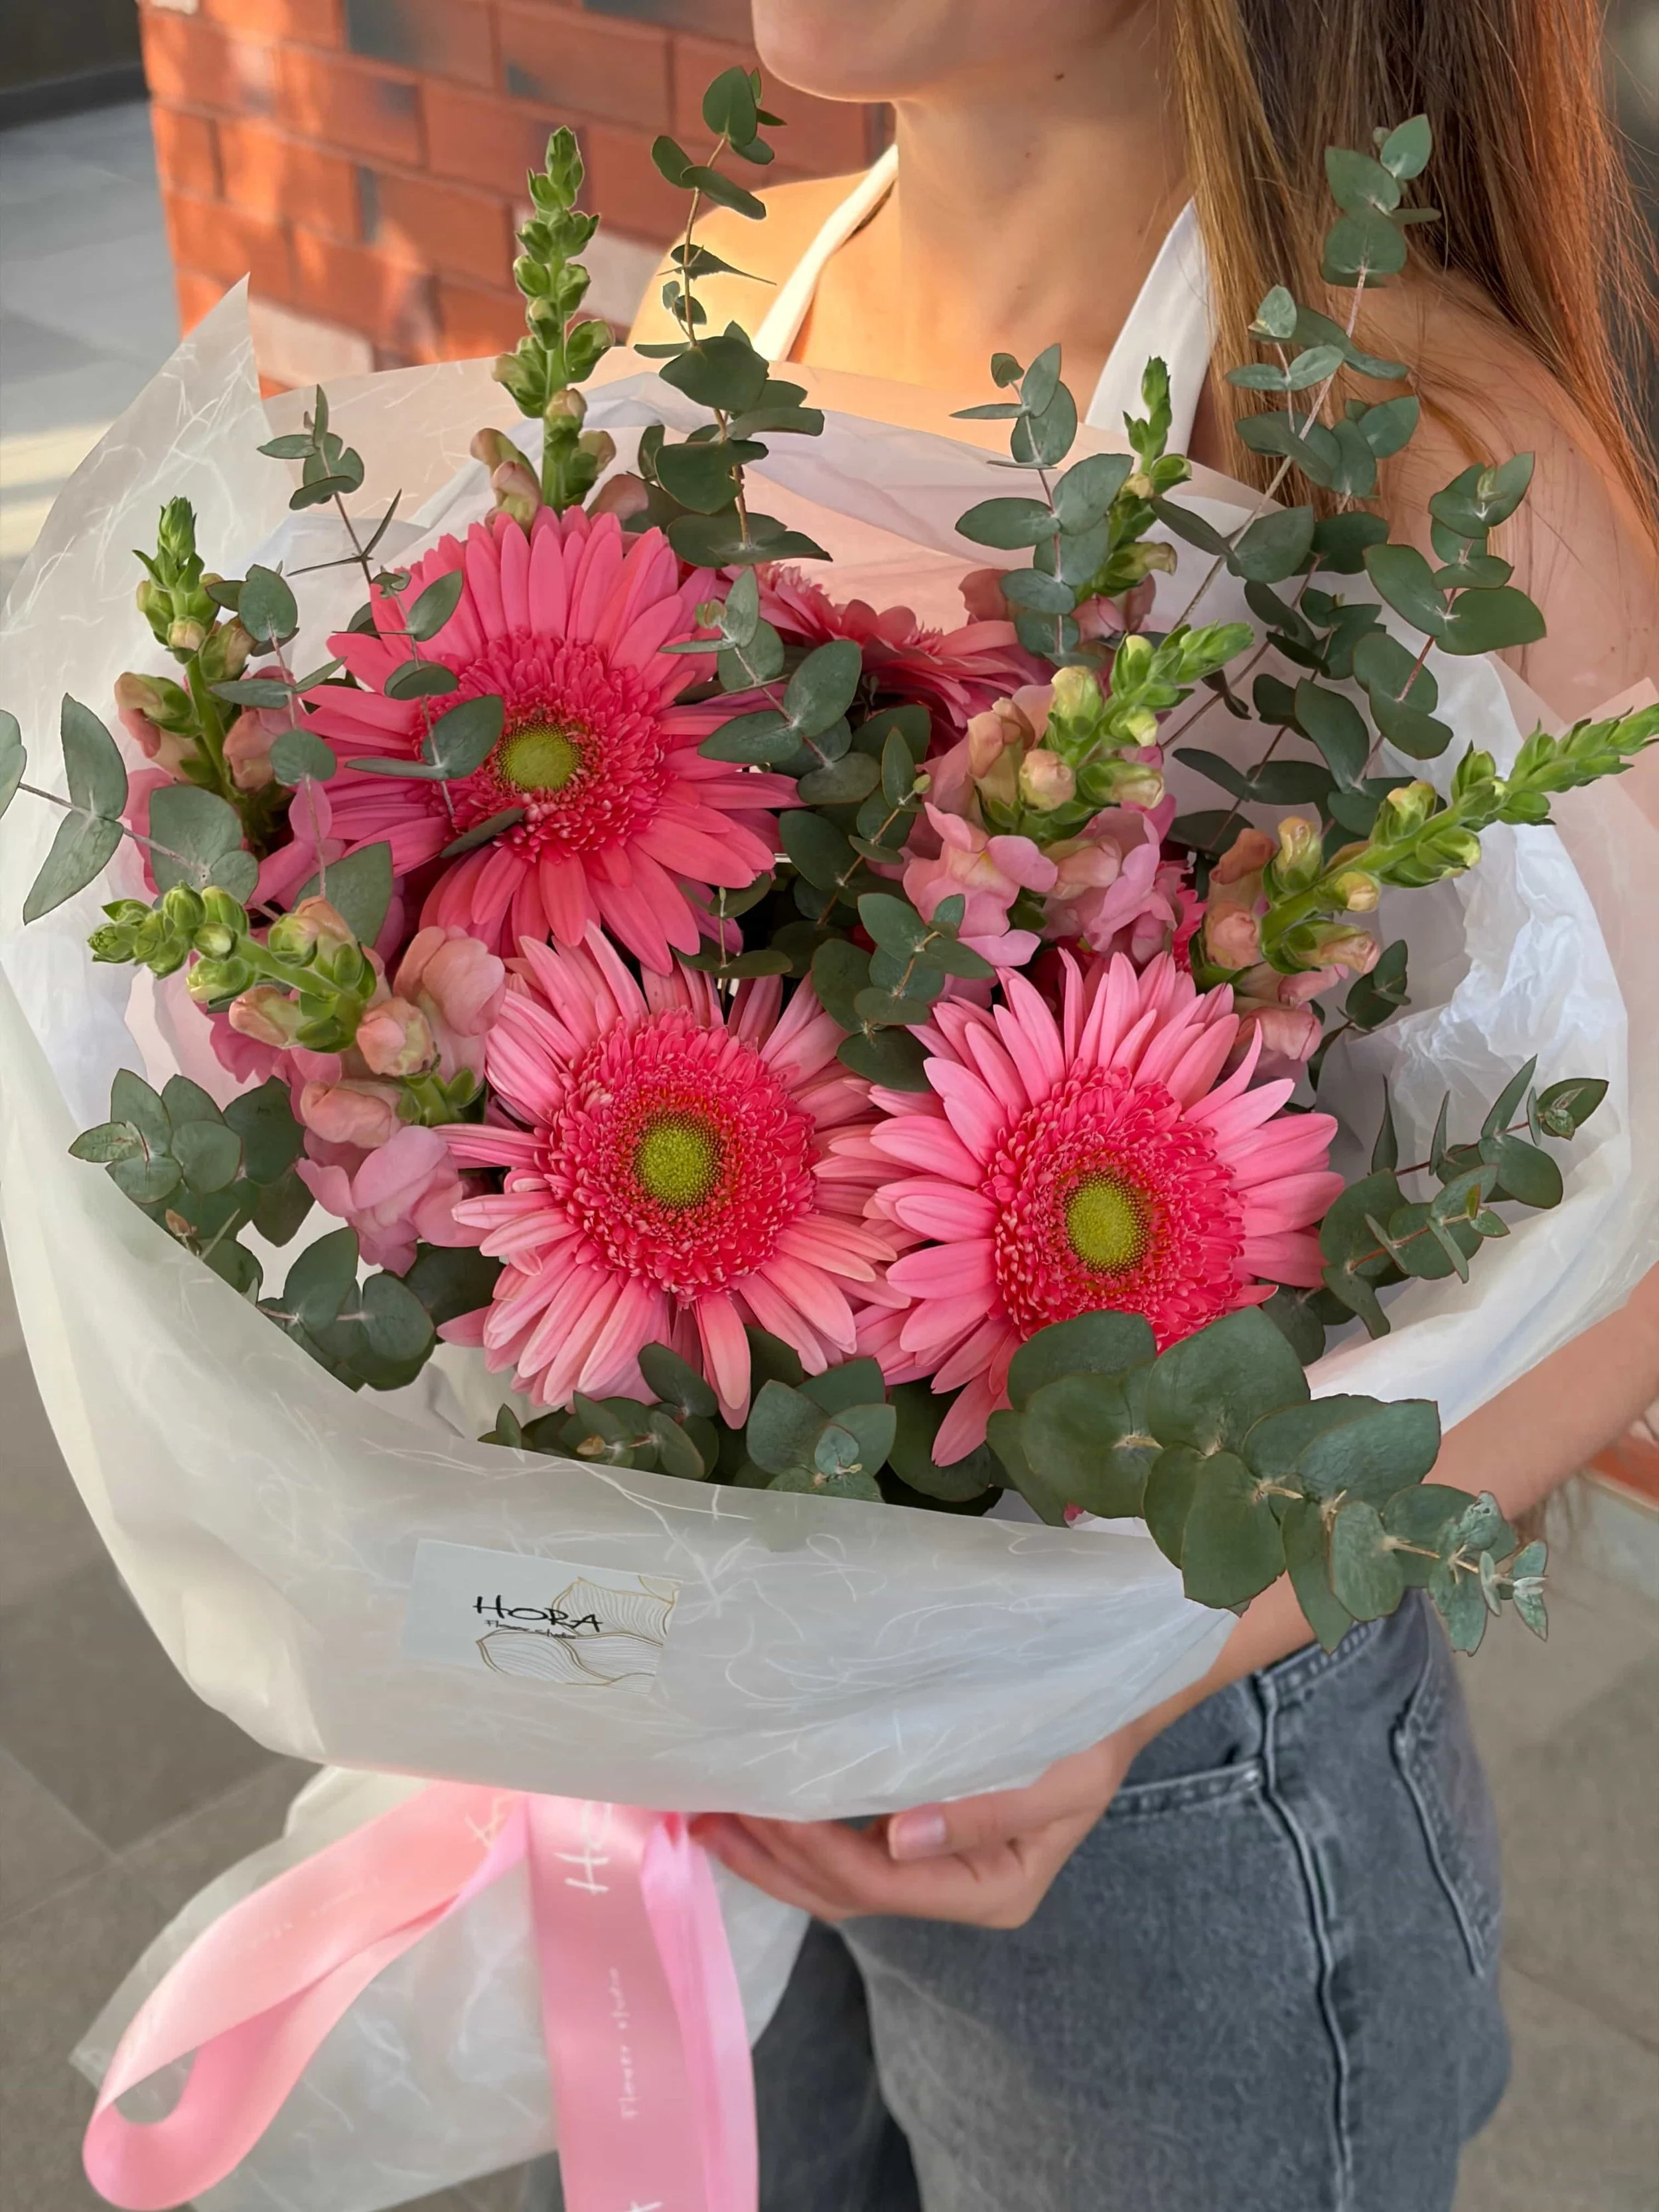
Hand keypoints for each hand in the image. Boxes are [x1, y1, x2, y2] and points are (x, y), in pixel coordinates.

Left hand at [690, 1727, 1145, 1929]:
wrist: (1104, 1696)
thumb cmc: (1089, 1728)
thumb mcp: (1062, 1773)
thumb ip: (987, 1809)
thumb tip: (898, 1840)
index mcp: (991, 1889)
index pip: (881, 1885)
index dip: (817, 1853)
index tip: (767, 1808)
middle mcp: (953, 1890)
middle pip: (846, 1896)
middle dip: (775, 1862)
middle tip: (709, 1814)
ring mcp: (931, 1870)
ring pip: (834, 1884)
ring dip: (771, 1855)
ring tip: (707, 1817)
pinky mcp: (914, 1840)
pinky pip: (842, 1851)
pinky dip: (793, 1835)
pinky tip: (752, 1807)